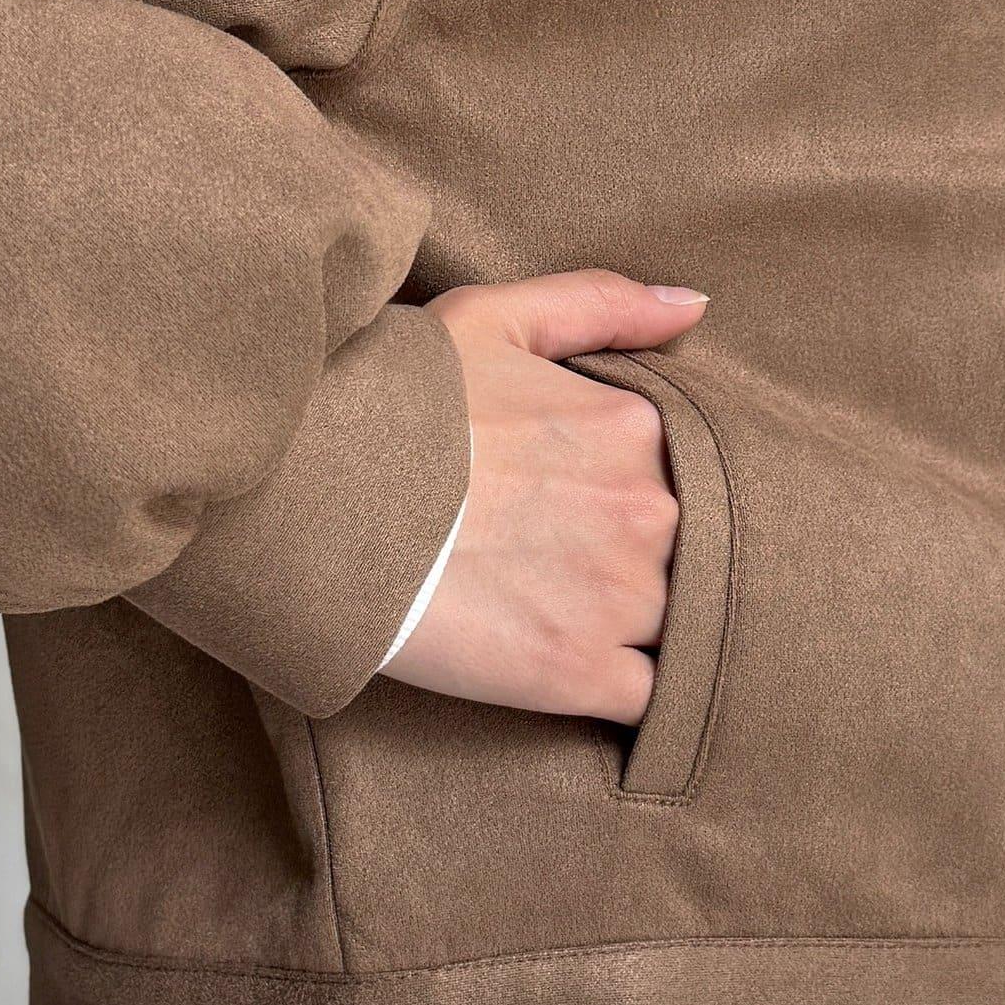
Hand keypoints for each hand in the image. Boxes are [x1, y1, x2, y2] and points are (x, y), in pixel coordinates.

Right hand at [381, 270, 708, 723]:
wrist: (308, 503)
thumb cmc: (392, 404)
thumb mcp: (492, 319)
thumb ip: (602, 305)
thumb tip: (696, 307)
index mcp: (634, 427)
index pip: (683, 475)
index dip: (635, 496)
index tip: (583, 508)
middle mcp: (648, 510)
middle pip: (690, 551)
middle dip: (644, 562)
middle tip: (571, 569)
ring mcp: (622, 597)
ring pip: (680, 625)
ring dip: (647, 630)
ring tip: (575, 623)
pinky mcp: (582, 674)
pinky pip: (653, 699)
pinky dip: (638, 697)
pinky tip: (590, 680)